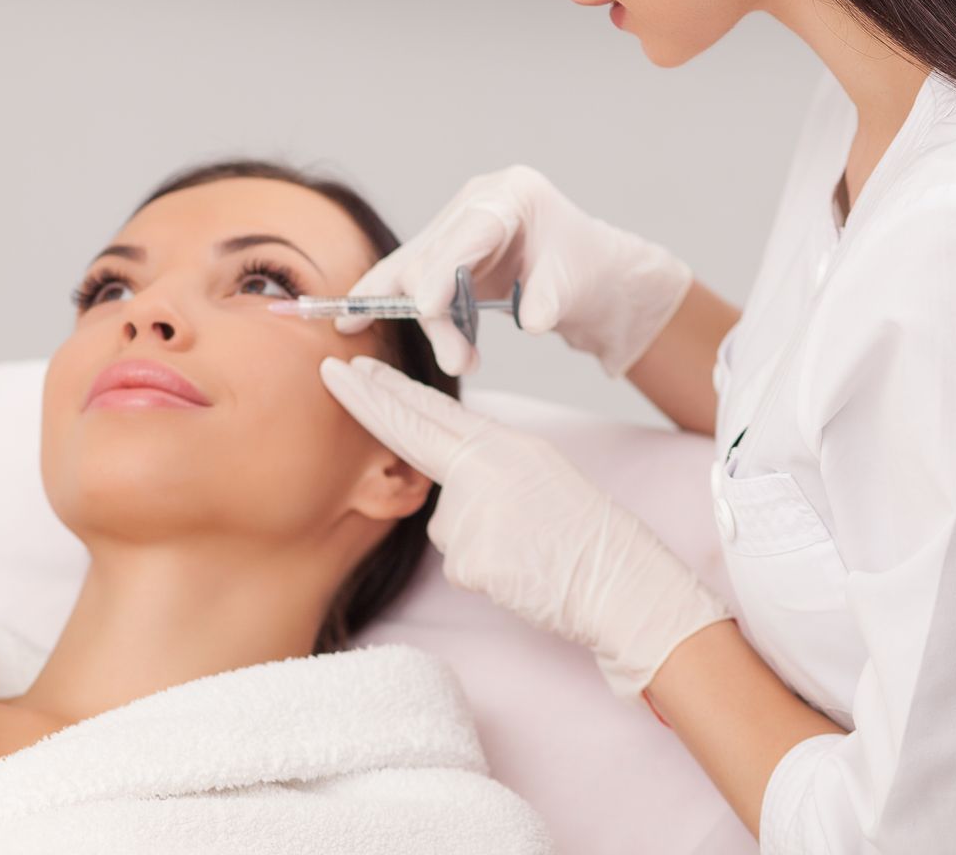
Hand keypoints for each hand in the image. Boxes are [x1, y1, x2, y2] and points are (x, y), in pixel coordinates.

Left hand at [321, 353, 730, 701]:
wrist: (625, 585)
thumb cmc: (589, 536)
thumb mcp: (540, 477)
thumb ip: (487, 470)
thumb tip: (448, 490)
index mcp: (506, 446)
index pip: (434, 414)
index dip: (390, 392)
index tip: (355, 369)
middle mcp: (484, 469)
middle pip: (411, 432)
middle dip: (369, 402)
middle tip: (331, 372)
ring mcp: (472, 513)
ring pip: (447, 527)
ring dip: (479, 542)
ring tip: (530, 550)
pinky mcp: (468, 559)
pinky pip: (462, 566)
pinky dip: (490, 574)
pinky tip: (524, 574)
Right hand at [337, 165, 691, 376]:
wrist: (595, 275)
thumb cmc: (589, 272)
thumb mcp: (578, 284)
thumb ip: (552, 297)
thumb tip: (533, 320)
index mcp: (512, 195)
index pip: (470, 230)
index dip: (442, 269)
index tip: (426, 309)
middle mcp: (476, 202)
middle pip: (434, 254)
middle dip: (436, 313)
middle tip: (460, 362)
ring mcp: (458, 225)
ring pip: (415, 268)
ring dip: (425, 320)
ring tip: (456, 361)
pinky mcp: (446, 252)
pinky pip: (412, 277)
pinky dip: (394, 304)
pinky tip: (352, 320)